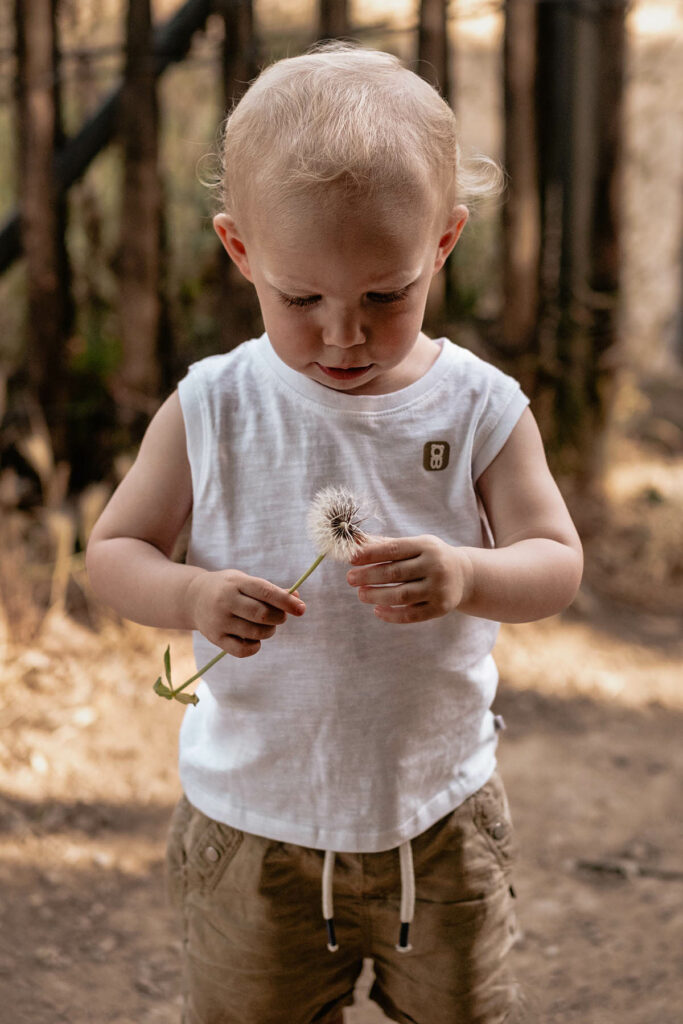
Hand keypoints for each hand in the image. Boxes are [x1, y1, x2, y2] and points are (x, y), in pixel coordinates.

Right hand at [186, 570, 305, 656]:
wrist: (193, 597)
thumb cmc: (228, 588)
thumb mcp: (245, 581)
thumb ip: (270, 590)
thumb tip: (297, 598)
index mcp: (236, 583)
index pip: (265, 592)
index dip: (286, 601)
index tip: (301, 609)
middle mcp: (225, 601)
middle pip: (262, 614)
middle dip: (279, 617)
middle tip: (281, 617)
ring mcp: (219, 621)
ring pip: (255, 632)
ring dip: (269, 631)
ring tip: (268, 626)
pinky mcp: (215, 638)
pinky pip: (242, 650)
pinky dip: (255, 647)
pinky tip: (255, 639)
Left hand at [346, 535, 471, 623]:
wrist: (465, 575)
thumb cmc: (429, 557)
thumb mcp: (414, 545)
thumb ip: (386, 545)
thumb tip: (354, 544)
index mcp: (426, 546)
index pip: (394, 549)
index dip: (370, 554)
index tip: (351, 559)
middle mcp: (435, 566)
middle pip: (395, 573)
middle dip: (369, 576)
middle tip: (350, 579)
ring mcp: (439, 588)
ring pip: (402, 595)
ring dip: (377, 595)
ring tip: (361, 594)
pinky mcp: (440, 608)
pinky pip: (412, 614)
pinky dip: (392, 615)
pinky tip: (377, 610)